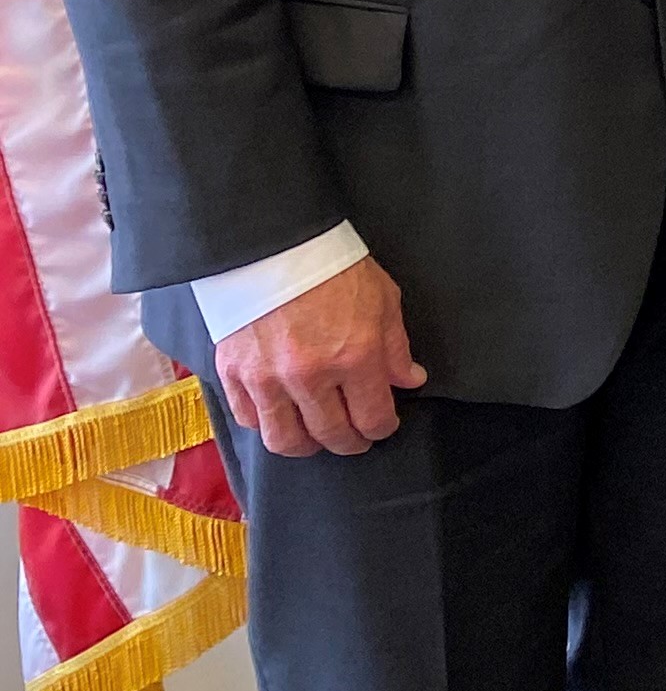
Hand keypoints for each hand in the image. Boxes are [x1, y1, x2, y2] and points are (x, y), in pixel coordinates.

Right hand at [215, 257, 424, 458]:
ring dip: (306, 446)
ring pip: (285, 440)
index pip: (373, 418)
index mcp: (355, 357)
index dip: (382, 428)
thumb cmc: (335, 267)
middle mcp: (310, 376)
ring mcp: (266, 379)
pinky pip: (248, 420)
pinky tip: (282, 415)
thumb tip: (408, 381)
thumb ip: (396, 347)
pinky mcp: (232, 374)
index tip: (383, 425)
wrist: (273, 245)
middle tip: (355, 439)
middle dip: (350, 443)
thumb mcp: (383, 299)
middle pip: (331, 436)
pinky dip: (266, 424)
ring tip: (317, 436)